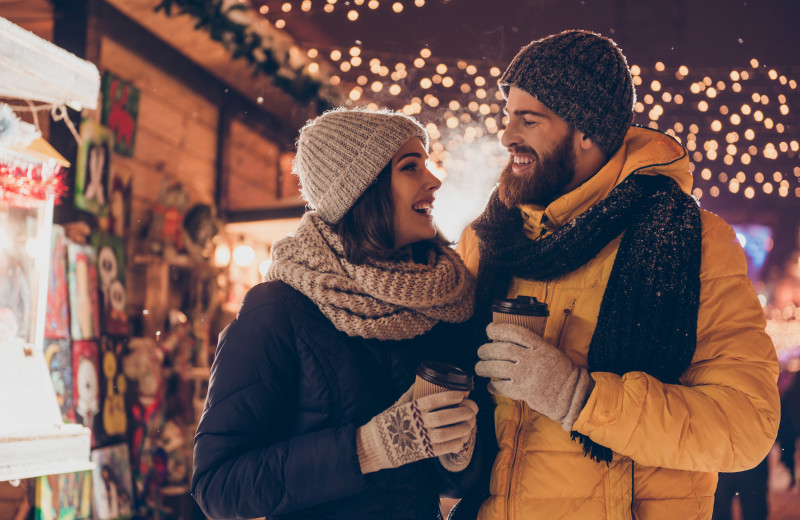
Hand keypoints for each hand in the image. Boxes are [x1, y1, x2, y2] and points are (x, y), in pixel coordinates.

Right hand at [357, 388, 477, 473]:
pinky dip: (457, 442)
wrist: (376, 446)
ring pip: (448, 433)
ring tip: (471, 422)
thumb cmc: (387, 422)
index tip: (462, 394)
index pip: (434, 400)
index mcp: (411, 409)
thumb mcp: (397, 405)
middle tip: (473, 407)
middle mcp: (417, 423)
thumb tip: (420, 380)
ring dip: (463, 427)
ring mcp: (421, 439)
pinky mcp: (425, 452)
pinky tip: (463, 437)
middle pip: (445, 417)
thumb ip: (410, 394)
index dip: (450, 396)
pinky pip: (445, 448)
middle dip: (463, 411)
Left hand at [475, 322, 593, 430]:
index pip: (515, 332)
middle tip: (480, 351)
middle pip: (503, 350)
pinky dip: (493, 386)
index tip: (489, 329)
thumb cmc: (560, 372)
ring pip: (498, 367)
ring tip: (479, 367)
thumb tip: (507, 342)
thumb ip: (532, 346)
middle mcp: (531, 359)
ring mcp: (526, 375)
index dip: (499, 329)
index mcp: (539, 346)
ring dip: (484, 367)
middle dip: (487, 349)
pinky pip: (502, 387)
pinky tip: (490, 385)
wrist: (571, 394)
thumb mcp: (549, 351)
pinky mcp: (524, 391)